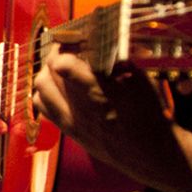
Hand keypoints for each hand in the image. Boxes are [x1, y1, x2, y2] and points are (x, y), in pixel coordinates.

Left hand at [32, 51, 180, 187]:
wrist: (152, 152)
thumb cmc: (150, 114)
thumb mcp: (139, 79)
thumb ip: (115, 59)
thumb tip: (97, 41)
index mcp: (99, 91)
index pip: (62, 63)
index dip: (66, 46)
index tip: (74, 39)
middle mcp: (81, 107)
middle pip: (47, 73)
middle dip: (55, 56)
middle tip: (68, 50)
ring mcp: (72, 122)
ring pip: (40, 90)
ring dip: (47, 75)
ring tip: (61, 69)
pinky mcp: (71, 132)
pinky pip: (43, 109)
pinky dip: (46, 94)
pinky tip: (60, 89)